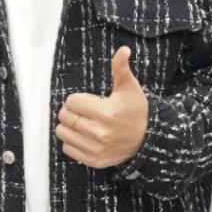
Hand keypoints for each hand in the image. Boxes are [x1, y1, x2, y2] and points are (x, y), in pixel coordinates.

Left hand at [56, 46, 148, 168]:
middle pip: (65, 117)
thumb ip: (121, 68)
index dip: (77, 99)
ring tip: (81, 122)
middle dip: (70, 111)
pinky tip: (83, 135)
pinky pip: (68, 149)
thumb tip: (123, 50)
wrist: (149, 139)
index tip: (87, 101)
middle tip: (83, 111)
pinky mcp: (94, 161)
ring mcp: (97, 149)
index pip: (71, 102)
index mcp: (107, 113)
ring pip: (62, 133)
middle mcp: (100, 133)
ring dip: (68, 126)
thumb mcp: (130, 88)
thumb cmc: (136, 110)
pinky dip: (71, 141)